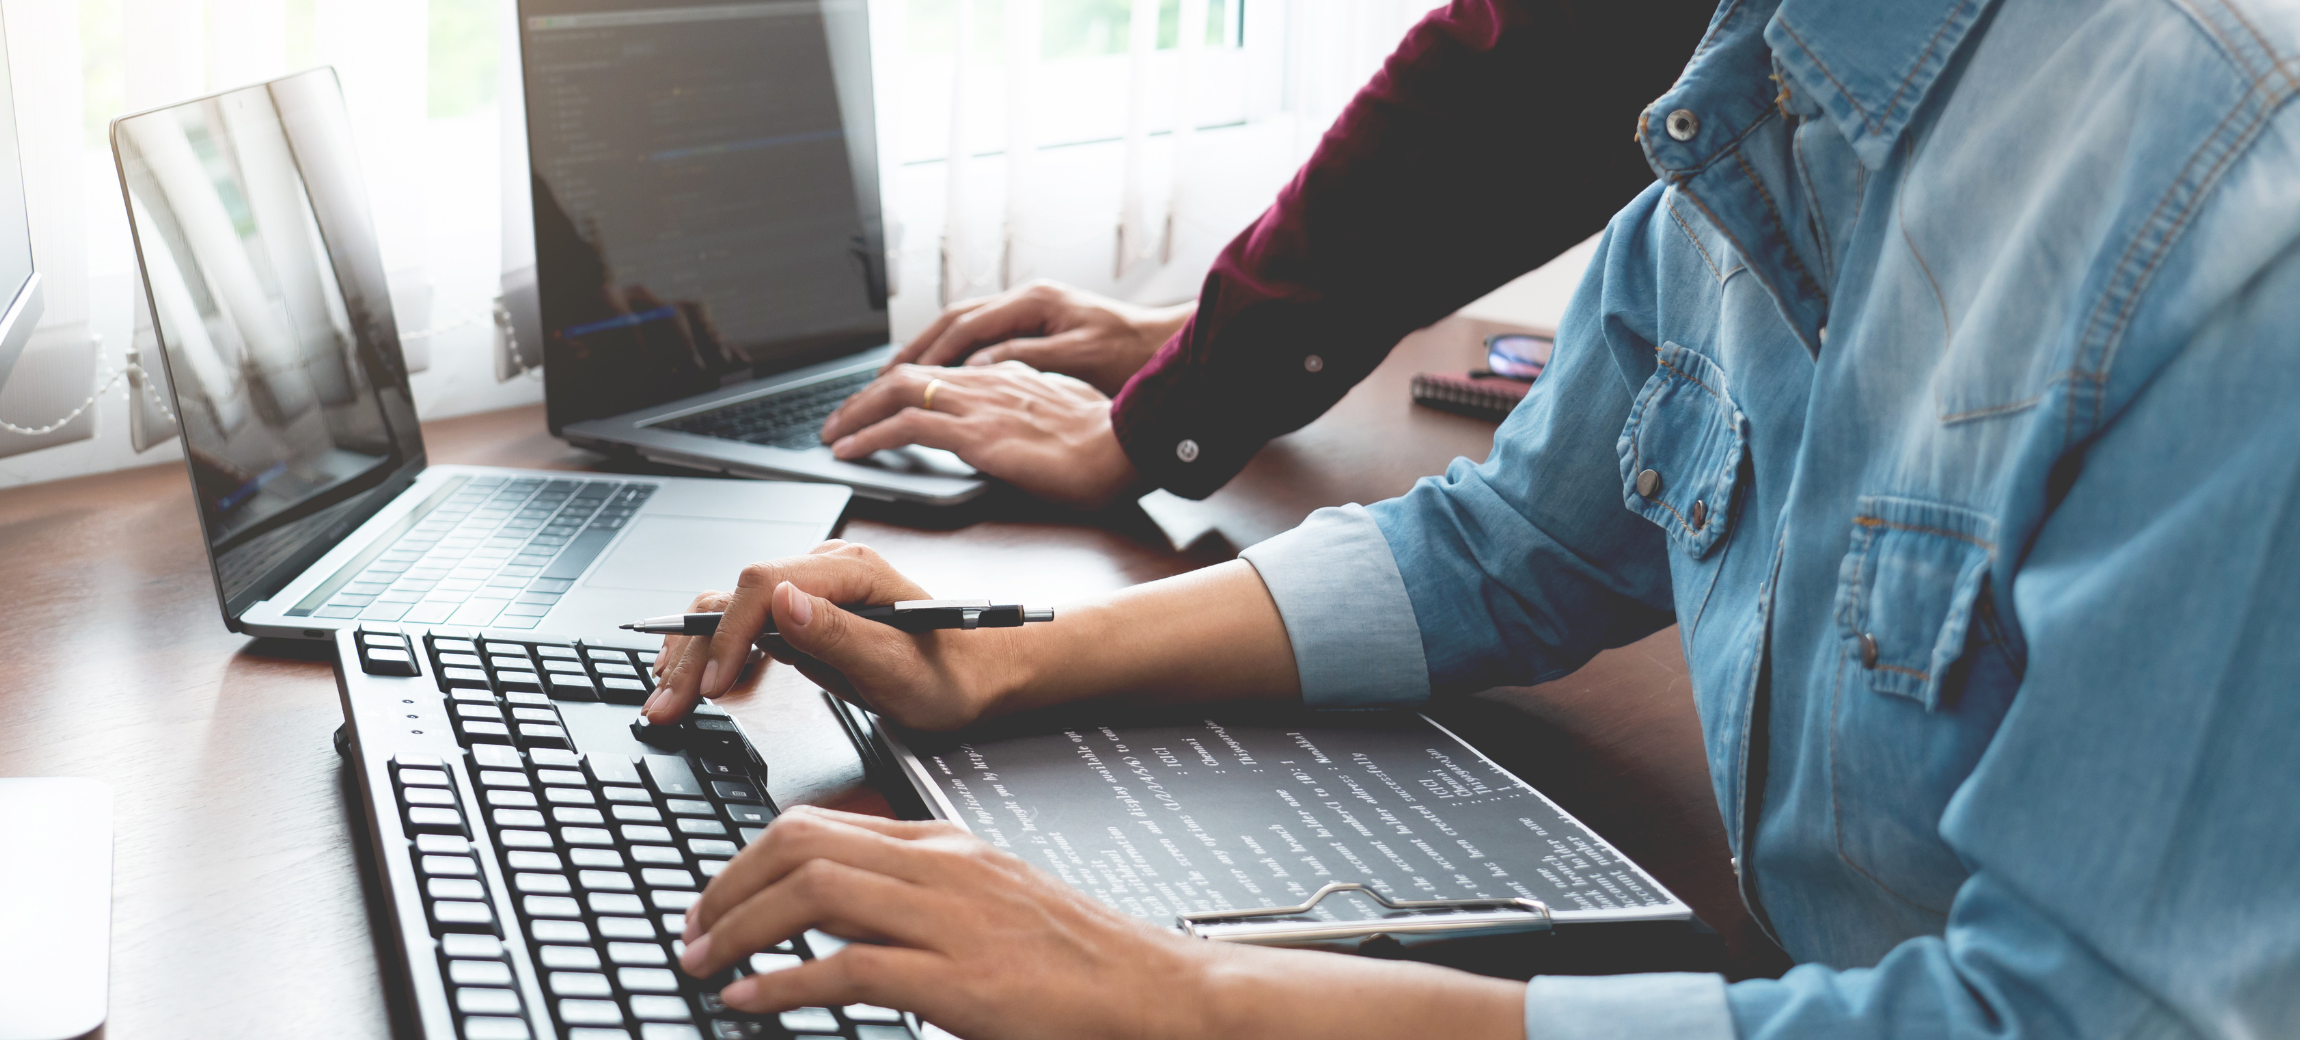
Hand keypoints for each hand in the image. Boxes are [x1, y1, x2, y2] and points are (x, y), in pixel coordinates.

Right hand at [644, 540, 1021, 728]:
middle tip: (666, 706)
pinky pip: (740, 627)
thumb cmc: (953, 673)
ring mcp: (808, 593)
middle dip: (694, 652)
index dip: (729, 634)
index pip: (762, 583)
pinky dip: (708, 654)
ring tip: (663, 701)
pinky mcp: (799, 618)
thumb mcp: (902, 667)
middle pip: (734, 597)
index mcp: (850, 570)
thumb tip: (781, 602)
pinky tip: (686, 679)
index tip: (715, 685)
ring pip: (727, 611)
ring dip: (691, 654)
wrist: (978, 678)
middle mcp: (823, 571)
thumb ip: (840, 634)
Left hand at [678, 807, 1214, 1039]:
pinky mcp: (959, 981)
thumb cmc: (1077, 960)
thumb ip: (916, 899)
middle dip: (726, 889)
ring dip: (739, 931)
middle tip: (692, 933)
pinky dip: (784, 984)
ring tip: (706, 964)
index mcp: (945, 846)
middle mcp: (941, 869)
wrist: (1153, 990)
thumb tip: (839, 918)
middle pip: (800, 846)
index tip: (713, 902)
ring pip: (814, 894)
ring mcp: (950, 920)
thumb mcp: (989, 903)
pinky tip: (753, 1001)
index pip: (818, 825)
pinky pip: (849, 970)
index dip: (746, 861)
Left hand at [818, 361, 1139, 507]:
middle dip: (863, 398)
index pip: (937, 373)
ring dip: (856, 414)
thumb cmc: (1106, 441)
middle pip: (907, 374)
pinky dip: (870, 435)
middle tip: (838, 421)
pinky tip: (850, 451)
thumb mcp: (1061, 416)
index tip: (875, 405)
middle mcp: (985, 380)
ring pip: (897, 392)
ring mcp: (978, 403)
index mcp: (1005, 375)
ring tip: (832, 435)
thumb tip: (1014, 427)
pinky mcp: (976, 433)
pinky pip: (907, 426)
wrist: (1126, 447)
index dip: (897, 388)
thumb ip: (1030, 413)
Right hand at [887, 280, 1193, 395]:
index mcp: (1035, 301)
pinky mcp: (1039, 328)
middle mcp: (1028, 299)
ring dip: (931, 353)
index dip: (928, 356)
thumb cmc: (1133, 354)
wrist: (1169, 348)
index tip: (899, 380)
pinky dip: (956, 357)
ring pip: (965, 327)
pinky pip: (983, 338)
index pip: (964, 326)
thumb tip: (977, 365)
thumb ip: (1024, 358)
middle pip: (954, 320)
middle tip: (881, 380)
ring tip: (899, 380)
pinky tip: (943, 378)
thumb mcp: (1078, 359)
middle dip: (915, 351)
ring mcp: (1032, 311)